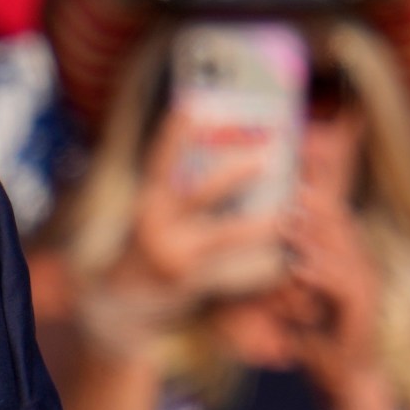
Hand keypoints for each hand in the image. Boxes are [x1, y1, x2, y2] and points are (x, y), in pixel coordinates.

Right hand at [84, 109, 278, 341]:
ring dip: (261, 224)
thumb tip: (234, 163)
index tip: (193, 105)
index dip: (175, 134)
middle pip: (198, 194)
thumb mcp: (156, 216)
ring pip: (224, 236)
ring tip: (291, 213)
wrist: (119, 304)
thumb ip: (181, 193)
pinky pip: (233, 274)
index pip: (160, 160)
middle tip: (268, 158)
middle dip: (234, 175)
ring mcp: (173, 255)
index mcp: (149, 201)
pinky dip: (261, 268)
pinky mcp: (188, 284)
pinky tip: (286, 260)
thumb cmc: (149, 248)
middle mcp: (156, 225)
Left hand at [274, 186, 385, 403]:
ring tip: (287, 223)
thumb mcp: (289, 294)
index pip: (331, 212)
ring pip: (339, 250)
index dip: (317, 188)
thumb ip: (277, 270)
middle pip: (338, 222)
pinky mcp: (364, 307)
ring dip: (313, 236)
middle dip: (314, 204)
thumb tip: (248, 246)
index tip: (294, 169)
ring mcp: (365, 283)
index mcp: (344, 253)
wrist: (345, 373)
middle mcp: (358, 261)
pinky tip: (300, 269)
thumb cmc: (313, 333)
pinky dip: (321, 275)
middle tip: (289, 188)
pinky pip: (342, 285)